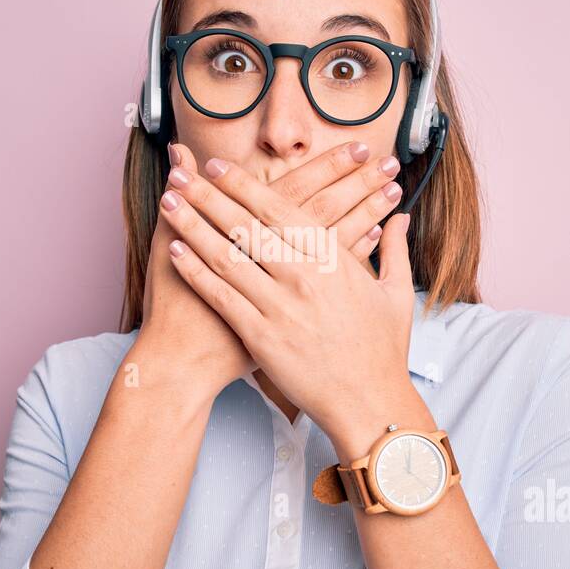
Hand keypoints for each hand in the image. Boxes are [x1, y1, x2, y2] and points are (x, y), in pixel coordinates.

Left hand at [138, 141, 403, 396]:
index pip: (279, 209)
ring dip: (193, 226)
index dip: (242, 185)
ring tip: (168, 204)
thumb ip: (394, 250)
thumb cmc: (383, 351)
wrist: (369, 402)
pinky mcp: (261, 337)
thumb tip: (401, 218)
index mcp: (332, 258)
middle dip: (208, 195)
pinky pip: (221, 296)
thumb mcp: (396, 294)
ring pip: (226, 255)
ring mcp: (280, 305)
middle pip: (245, 224)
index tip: (217, 166)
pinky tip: (174, 253)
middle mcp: (303, 275)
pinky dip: (196, 272)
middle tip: (180, 176)